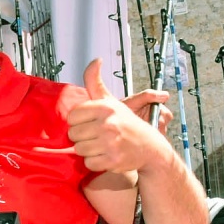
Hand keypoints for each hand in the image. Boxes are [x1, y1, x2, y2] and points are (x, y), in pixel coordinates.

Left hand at [49, 60, 171, 173]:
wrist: (150, 147)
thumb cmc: (125, 122)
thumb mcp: (111, 101)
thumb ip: (95, 82)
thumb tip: (95, 60)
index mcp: (106, 107)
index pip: (72, 116)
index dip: (78, 122)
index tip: (90, 122)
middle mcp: (108, 123)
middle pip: (73, 135)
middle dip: (83, 137)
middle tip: (98, 136)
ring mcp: (111, 142)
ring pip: (79, 150)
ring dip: (89, 150)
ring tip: (103, 145)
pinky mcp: (113, 160)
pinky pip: (88, 163)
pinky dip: (96, 162)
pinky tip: (107, 156)